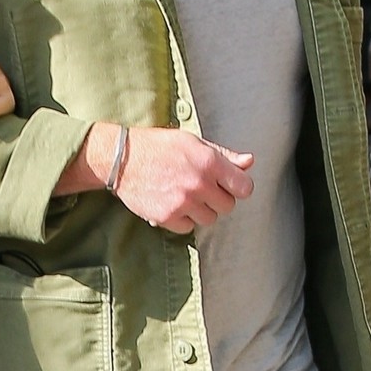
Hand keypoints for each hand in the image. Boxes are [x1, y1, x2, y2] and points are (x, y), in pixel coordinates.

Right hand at [110, 125, 253, 233]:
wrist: (121, 159)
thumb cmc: (159, 147)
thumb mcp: (193, 143)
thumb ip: (223, 155)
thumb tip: (249, 162)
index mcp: (209, 162)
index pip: (243, 187)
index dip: (237, 187)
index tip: (228, 185)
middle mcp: (198, 183)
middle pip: (227, 206)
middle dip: (218, 199)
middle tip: (202, 189)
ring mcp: (183, 202)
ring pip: (209, 219)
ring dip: (201, 211)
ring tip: (186, 196)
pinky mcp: (167, 216)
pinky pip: (188, 228)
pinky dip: (183, 220)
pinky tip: (173, 205)